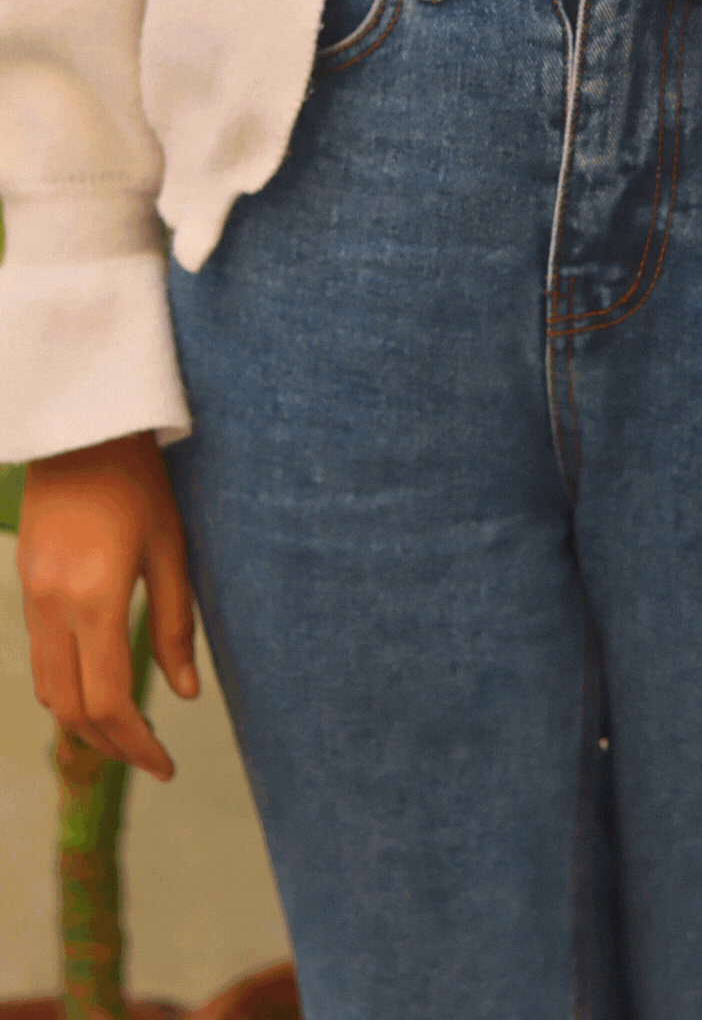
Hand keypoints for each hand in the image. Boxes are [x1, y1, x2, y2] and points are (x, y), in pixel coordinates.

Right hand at [16, 430, 199, 782]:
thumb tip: (185, 692)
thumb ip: (176, 623)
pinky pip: (39, 655)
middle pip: (69, 708)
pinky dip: (67, 686)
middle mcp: (52, 604)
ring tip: (128, 734)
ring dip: (84, 722)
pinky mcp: (25, 583)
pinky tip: (99, 688)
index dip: (136, 744)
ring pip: (46, 688)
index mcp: (94, 596)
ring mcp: (30, 595)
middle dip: (110, 745)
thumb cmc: (139, 479)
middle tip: (150, 760)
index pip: (107, 699)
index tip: (166, 766)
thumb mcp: (171, 547)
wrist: (81, 426)